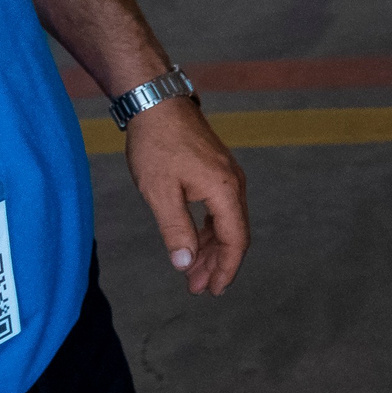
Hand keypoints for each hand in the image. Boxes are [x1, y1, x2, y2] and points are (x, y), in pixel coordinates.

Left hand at [124, 97, 248, 294]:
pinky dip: (208, 230)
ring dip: (211, 249)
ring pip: (226, 223)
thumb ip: (176, 230)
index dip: (225, 269)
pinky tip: (194, 241)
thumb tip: (185, 264)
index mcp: (225, 191)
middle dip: (217, 264)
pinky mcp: (216, 171)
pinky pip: (220, 209)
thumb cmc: (156, 143)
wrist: (156, 102)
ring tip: (193, 270)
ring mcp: (227, 176)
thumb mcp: (160, 192)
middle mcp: (234, 184)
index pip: (235, 240)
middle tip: (197, 287)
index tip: (212, 290)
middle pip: (234, 234)